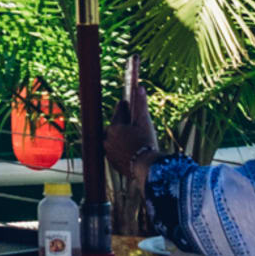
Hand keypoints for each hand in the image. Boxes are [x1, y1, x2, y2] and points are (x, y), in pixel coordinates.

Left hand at [99, 79, 159, 196]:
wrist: (147, 168)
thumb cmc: (146, 143)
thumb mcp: (145, 122)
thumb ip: (141, 105)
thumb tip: (139, 87)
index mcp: (114, 127)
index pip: (118, 112)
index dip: (123, 107)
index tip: (125, 103)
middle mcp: (107, 139)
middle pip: (114, 127)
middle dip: (120, 124)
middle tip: (129, 122)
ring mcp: (108, 152)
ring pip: (112, 140)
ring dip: (120, 138)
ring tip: (130, 137)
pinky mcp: (112, 163)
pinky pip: (114, 152)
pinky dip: (120, 150)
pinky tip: (128, 150)